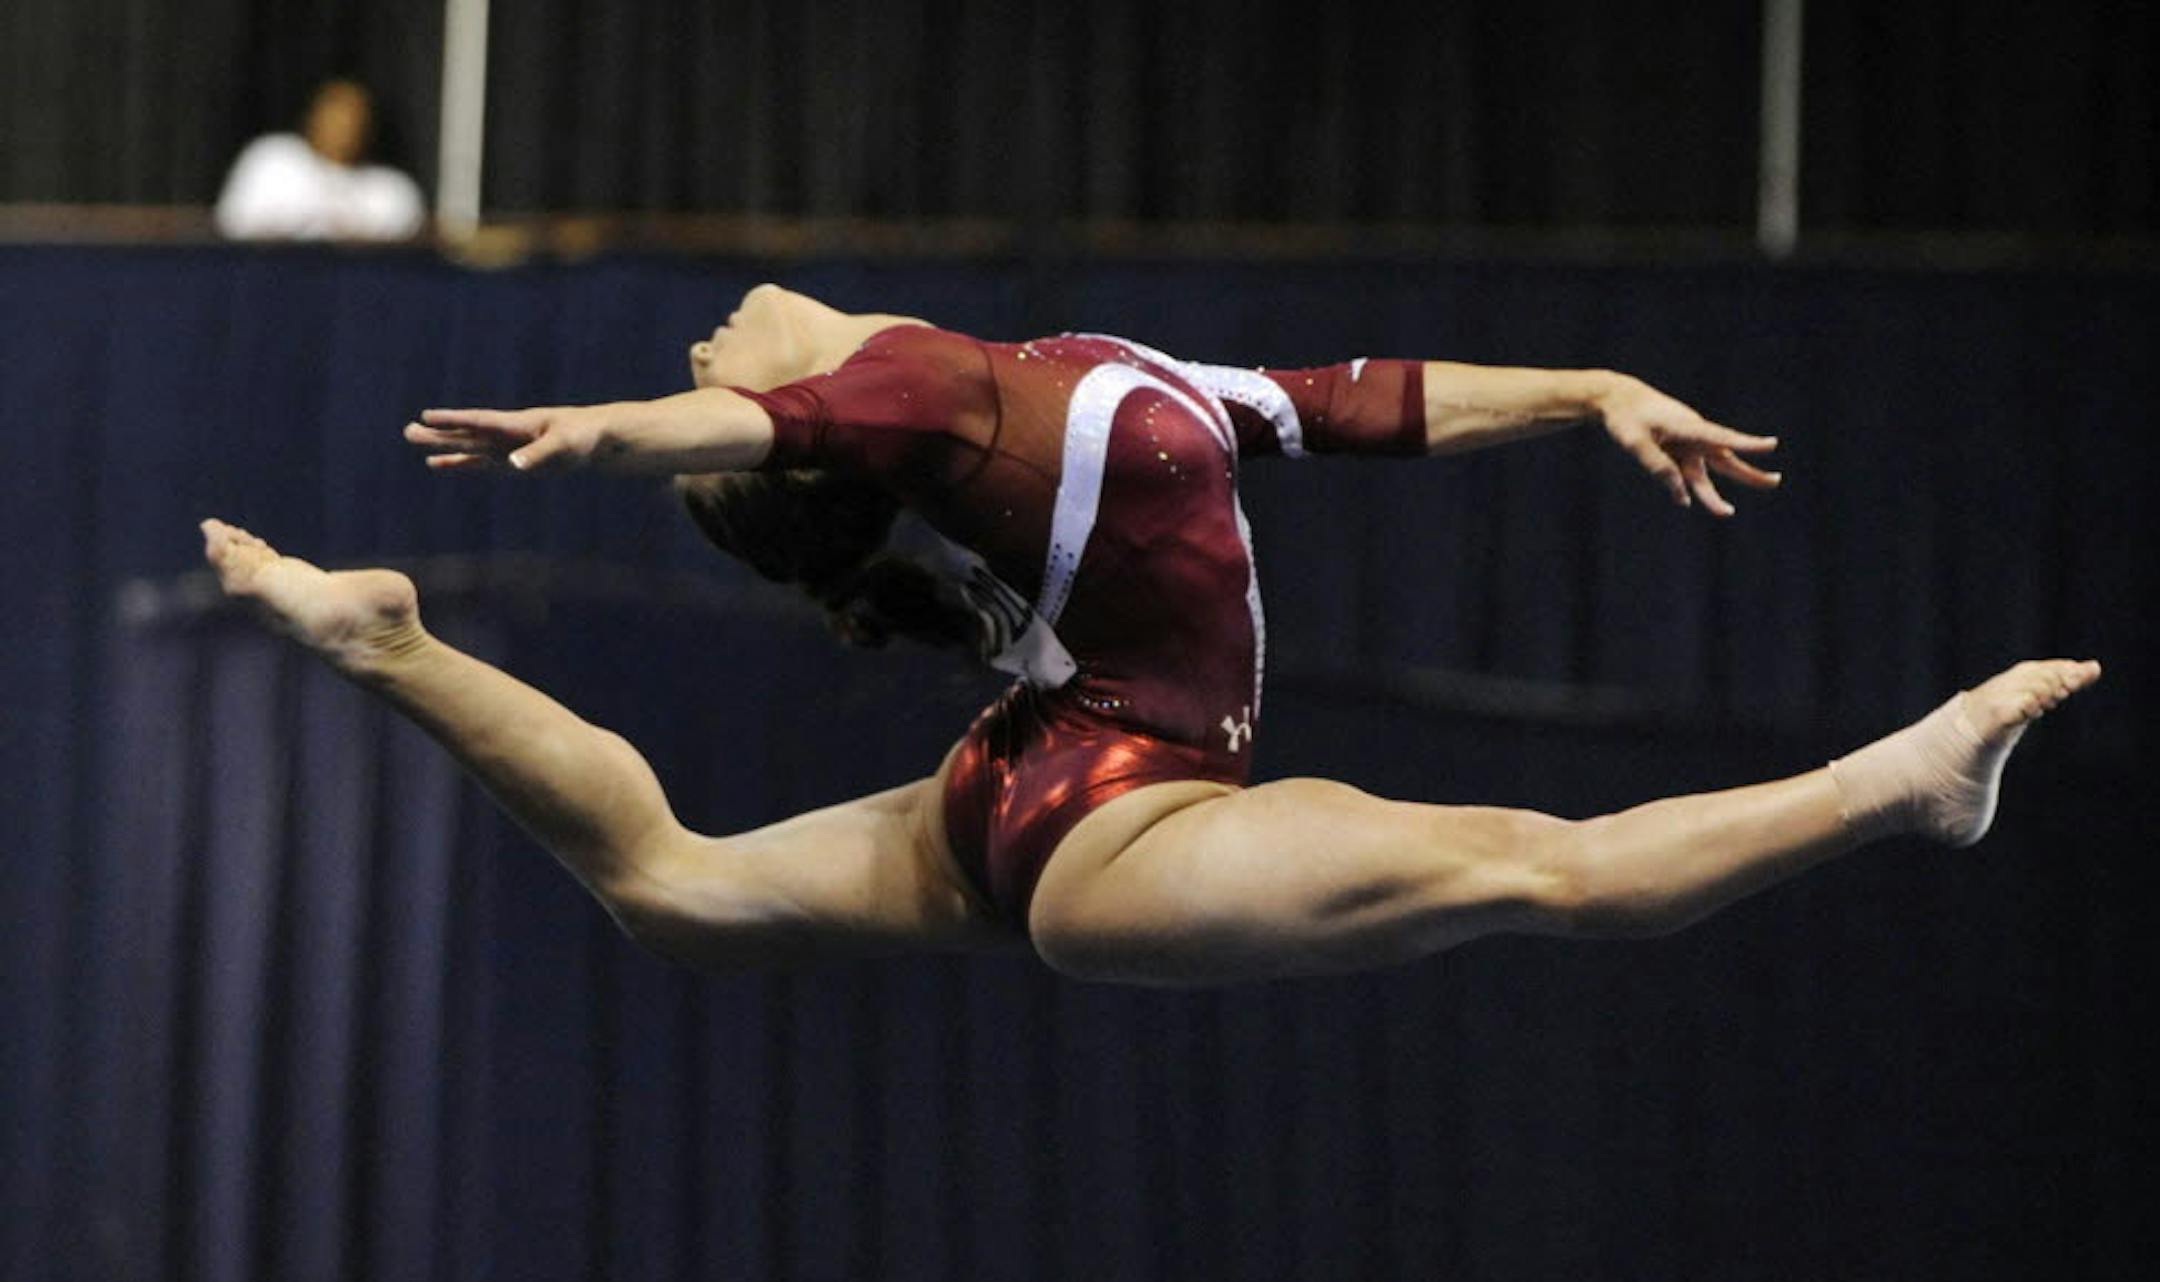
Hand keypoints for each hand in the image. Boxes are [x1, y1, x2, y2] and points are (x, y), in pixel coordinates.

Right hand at [402, 405, 607, 471]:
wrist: (598, 439)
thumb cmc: (584, 435)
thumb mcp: (564, 444)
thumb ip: (538, 454)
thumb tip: (513, 465)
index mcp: (516, 424)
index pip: (480, 421)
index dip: (455, 420)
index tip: (429, 416)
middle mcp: (506, 434)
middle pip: (467, 435)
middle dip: (439, 435)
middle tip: (408, 432)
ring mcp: (507, 447)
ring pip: (469, 448)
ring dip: (445, 449)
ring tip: (418, 446)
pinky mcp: (513, 461)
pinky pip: (480, 463)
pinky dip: (460, 465)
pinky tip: (439, 465)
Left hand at [1595, 375, 1780, 516]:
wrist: (1617, 398)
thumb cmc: (1625, 417)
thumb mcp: (1635, 442)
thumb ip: (1657, 465)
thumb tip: (1680, 493)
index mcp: (1687, 427)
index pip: (1723, 437)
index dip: (1747, 443)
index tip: (1772, 444)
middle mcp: (1692, 436)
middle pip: (1725, 459)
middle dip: (1749, 473)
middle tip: (1776, 481)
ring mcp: (1684, 443)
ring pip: (1704, 472)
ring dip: (1712, 494)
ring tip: (1727, 512)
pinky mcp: (1675, 449)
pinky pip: (1684, 471)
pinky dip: (1684, 485)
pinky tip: (1683, 500)